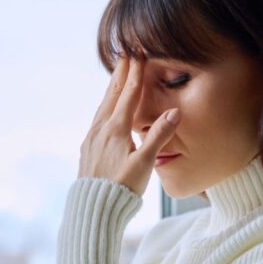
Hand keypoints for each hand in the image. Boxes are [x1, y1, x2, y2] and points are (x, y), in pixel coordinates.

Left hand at [78, 52, 180, 195]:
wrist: (93, 209)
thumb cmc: (121, 190)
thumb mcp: (144, 164)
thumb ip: (158, 136)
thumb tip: (175, 112)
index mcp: (116, 130)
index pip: (128, 95)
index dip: (135, 73)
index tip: (138, 54)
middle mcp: (100, 129)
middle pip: (112, 95)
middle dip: (120, 74)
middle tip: (125, 54)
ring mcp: (91, 139)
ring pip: (102, 106)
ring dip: (110, 89)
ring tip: (116, 76)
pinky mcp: (87, 149)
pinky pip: (97, 119)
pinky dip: (104, 107)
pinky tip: (105, 110)